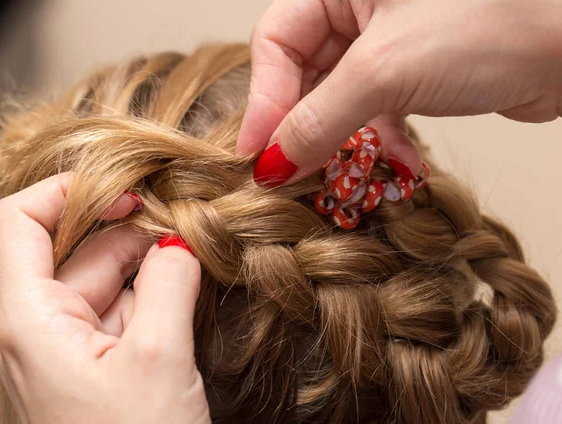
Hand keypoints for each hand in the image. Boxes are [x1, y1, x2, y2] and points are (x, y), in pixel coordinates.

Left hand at [0, 173, 209, 423]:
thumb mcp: (159, 358)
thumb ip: (169, 282)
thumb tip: (180, 242)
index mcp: (28, 321)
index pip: (21, 221)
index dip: (71, 191)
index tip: (128, 191)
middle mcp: (35, 332)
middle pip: (78, 251)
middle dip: (133, 235)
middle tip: (189, 229)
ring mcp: (62, 353)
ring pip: (103, 284)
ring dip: (148, 269)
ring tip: (195, 261)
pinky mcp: (89, 371)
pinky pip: (115, 317)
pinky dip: (149, 301)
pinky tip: (184, 297)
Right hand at [238, 0, 561, 185]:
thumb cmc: (494, 22)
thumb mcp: (387, 71)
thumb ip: (319, 119)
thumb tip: (273, 164)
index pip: (277, 41)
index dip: (264, 100)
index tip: (256, 155)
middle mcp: (358, 4)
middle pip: (303, 73)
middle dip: (302, 127)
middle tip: (294, 175)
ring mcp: (386, 38)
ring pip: (337, 97)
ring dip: (340, 140)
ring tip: (345, 174)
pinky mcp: (413, 69)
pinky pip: (373, 110)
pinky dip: (378, 140)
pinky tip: (394, 161)